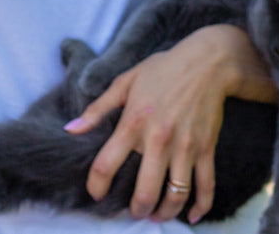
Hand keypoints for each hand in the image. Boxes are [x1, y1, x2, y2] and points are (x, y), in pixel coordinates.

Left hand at [65, 26, 248, 224]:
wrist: (208, 62)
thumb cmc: (163, 69)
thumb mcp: (125, 82)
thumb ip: (97, 109)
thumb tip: (70, 129)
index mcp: (133, 123)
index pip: (106, 165)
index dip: (97, 187)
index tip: (96, 194)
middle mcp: (158, 140)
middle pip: (144, 192)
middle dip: (136, 210)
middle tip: (132, 212)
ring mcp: (185, 147)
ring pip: (175, 195)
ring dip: (164, 213)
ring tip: (156, 215)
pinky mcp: (206, 149)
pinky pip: (206, 186)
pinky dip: (200, 207)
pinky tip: (191, 216)